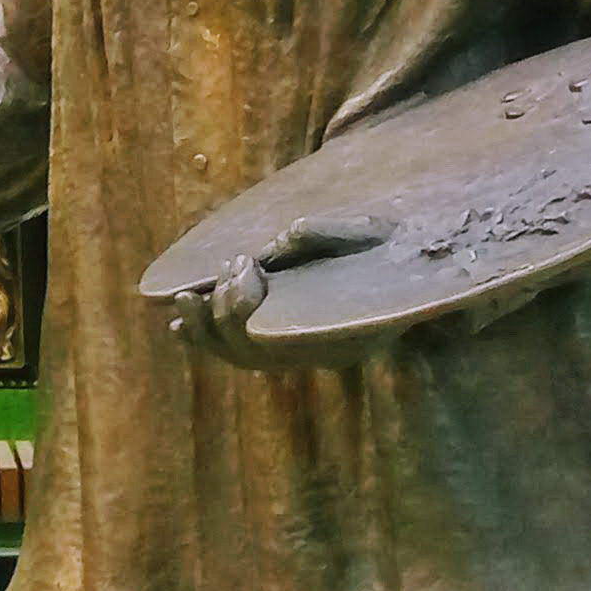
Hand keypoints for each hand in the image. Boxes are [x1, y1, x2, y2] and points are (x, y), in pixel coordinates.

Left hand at [143, 217, 379, 370]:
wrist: (410, 258)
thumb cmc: (390, 244)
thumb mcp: (370, 232)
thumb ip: (330, 233)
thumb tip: (285, 237)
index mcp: (344, 334)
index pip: (277, 340)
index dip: (244, 306)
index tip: (246, 261)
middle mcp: (322, 354)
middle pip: (253, 354)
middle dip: (226, 308)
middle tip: (234, 262)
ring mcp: (306, 352)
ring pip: (242, 358)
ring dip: (207, 330)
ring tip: (185, 298)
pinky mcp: (291, 342)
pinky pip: (241, 353)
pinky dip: (207, 340)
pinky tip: (179, 325)